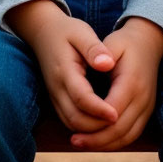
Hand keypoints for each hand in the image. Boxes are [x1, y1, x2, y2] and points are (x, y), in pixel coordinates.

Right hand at [5, 0, 117, 133]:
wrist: (43, 31)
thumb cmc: (66, 30)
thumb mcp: (81, 32)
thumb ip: (94, 48)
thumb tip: (108, 64)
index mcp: (65, 71)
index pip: (81, 98)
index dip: (99, 110)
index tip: (117, 114)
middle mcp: (57, 88)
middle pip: (75, 119)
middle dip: (97, 126)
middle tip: (120, 123)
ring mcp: (54, 96)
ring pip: (71, 124)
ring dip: (91, 131)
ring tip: (114, 126)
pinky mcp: (56, 100)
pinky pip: (69, 120)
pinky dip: (84, 127)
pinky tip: (101, 123)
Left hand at [69, 16, 162, 150]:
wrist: (148, 42)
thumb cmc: (125, 43)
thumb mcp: (113, 42)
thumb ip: (103, 52)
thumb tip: (101, 64)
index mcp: (132, 82)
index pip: (113, 111)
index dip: (94, 120)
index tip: (75, 125)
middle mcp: (143, 99)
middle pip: (120, 129)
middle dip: (96, 139)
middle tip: (74, 141)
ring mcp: (147, 107)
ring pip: (127, 136)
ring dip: (104, 144)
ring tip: (82, 144)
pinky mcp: (147, 112)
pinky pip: (132, 134)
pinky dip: (115, 142)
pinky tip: (98, 142)